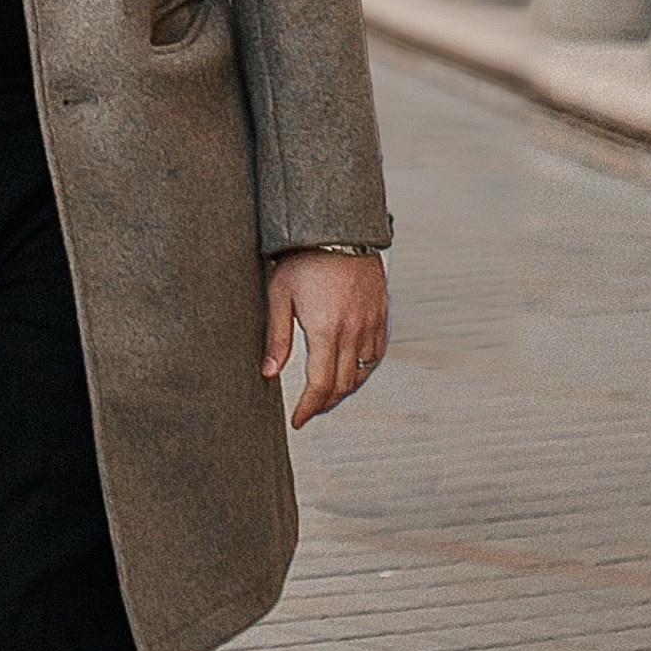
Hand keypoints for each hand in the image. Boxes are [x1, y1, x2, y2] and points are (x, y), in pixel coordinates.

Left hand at [264, 248, 386, 427]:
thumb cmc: (303, 259)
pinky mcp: (381, 314)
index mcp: (326, 330)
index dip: (308, 408)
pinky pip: (376, 353)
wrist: (338, 229)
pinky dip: (364, 369)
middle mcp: (353, 331)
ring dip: (344, 389)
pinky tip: (352, 372)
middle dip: (324, 403)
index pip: (319, 384)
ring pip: (362, 372)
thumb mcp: (279, 295)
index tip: (298, 421)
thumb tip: (268, 373)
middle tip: (309, 411)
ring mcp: (371, 323)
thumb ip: (276, 337)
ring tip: (326, 396)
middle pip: (342, 384)